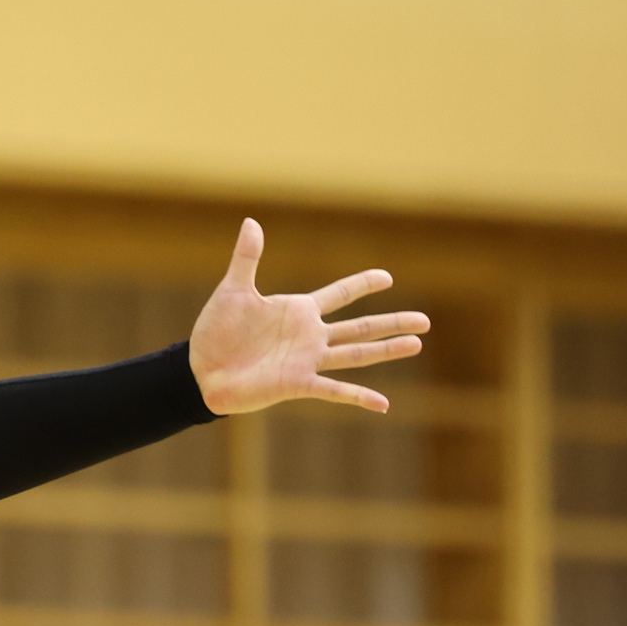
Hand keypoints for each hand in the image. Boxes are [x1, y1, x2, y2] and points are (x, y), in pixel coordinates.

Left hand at [187, 219, 426, 415]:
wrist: (200, 370)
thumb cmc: (216, 332)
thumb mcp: (233, 290)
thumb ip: (247, 258)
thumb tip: (251, 222)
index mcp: (298, 311)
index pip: (339, 294)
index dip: (362, 285)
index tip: (387, 277)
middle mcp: (310, 336)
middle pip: (360, 327)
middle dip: (391, 322)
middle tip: (426, 321)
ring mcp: (307, 361)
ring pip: (356, 354)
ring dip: (386, 350)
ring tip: (416, 344)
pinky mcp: (297, 384)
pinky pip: (333, 390)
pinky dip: (358, 396)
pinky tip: (383, 403)